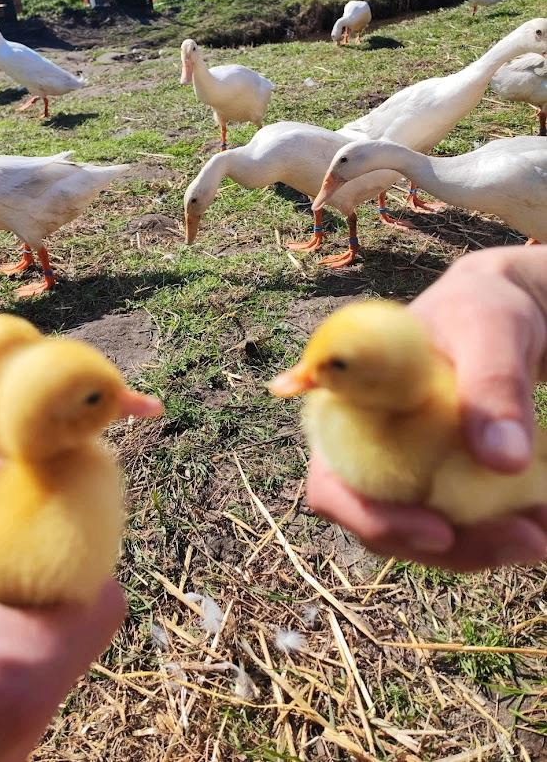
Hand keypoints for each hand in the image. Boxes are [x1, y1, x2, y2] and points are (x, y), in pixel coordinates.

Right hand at [306, 247, 546, 570]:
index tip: (438, 531)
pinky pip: (457, 522)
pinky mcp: (436, 479)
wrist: (504, 312)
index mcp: (346, 407)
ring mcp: (399, 467)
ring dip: (480, 548)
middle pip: (382, 524)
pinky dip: (497, 532)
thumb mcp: (489, 327)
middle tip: (529, 540)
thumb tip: (504, 463)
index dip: (369, 517)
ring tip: (544, 533)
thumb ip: (492, 383)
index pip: (330, 482)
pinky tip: (542, 519)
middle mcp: (362, 446)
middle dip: (450, 548)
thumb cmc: (481, 307)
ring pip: (422, 534)